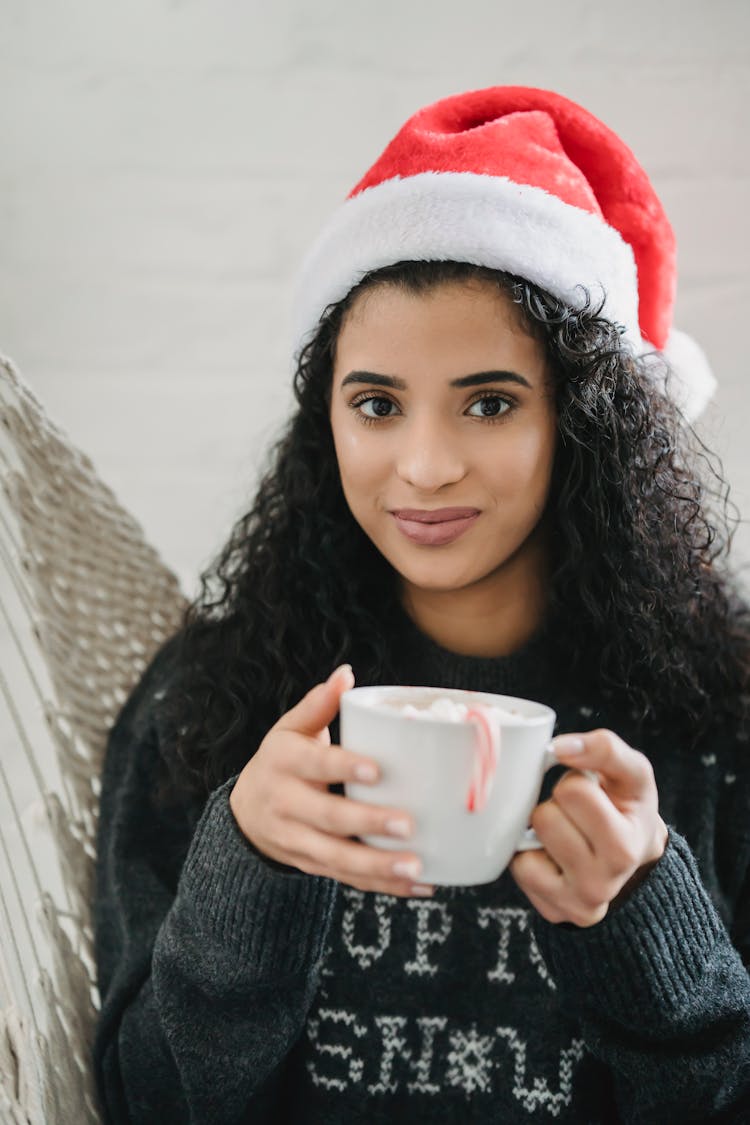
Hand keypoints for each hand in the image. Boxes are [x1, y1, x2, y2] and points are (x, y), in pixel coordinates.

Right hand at [229, 665, 432, 896]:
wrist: (246, 812)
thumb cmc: (282, 760)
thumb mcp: (290, 729)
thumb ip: (319, 704)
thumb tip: (346, 674)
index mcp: (284, 762)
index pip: (315, 764)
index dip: (344, 767)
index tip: (376, 770)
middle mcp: (286, 804)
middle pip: (328, 817)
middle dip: (368, 823)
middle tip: (408, 825)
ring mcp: (296, 840)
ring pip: (336, 858)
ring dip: (377, 865)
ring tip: (416, 868)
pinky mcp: (311, 865)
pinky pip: (346, 879)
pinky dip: (381, 886)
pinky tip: (418, 885)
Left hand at [509, 729, 668, 927]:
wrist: (634, 859)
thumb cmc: (627, 807)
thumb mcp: (632, 773)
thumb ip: (605, 749)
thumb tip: (559, 747)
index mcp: (625, 847)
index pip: (572, 791)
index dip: (576, 781)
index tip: (592, 791)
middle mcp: (603, 883)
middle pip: (544, 817)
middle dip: (557, 805)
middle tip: (578, 814)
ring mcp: (577, 902)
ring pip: (527, 840)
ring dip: (542, 828)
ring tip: (568, 831)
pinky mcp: (553, 911)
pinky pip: (517, 866)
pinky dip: (530, 853)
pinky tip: (554, 853)